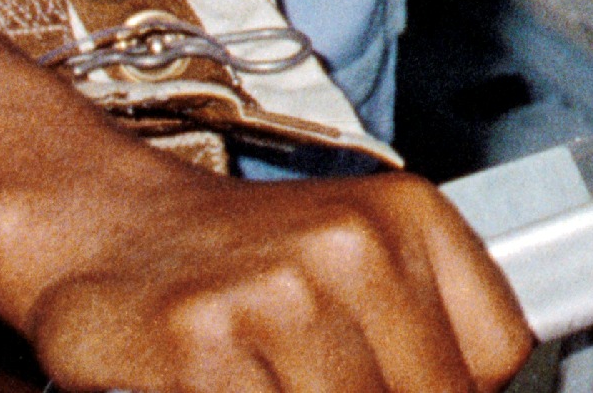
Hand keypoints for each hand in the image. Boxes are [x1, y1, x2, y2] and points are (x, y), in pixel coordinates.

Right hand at [0, 147, 532, 392]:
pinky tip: (223, 386)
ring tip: (267, 378)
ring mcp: (274, 296)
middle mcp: (350, 246)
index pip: (492, 359)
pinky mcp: (199, 346)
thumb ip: (423, 332)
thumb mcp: (358, 260)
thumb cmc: (233, 258)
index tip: (412, 385)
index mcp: (408, 217)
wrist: (99, 224)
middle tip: (315, 380)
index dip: (451, 392)